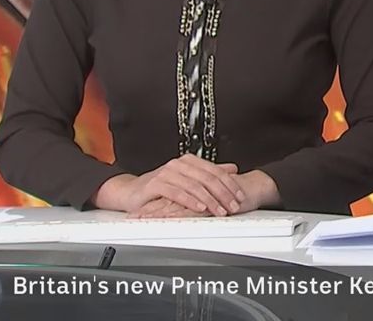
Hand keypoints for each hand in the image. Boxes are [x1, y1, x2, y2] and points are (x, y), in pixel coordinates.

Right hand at [129, 170, 278, 216]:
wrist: (131, 191)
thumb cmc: (160, 186)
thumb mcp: (188, 178)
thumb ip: (209, 173)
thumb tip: (232, 168)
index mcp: (190, 161)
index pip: (215, 171)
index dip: (230, 184)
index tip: (240, 197)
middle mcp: (180, 164)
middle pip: (208, 178)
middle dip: (224, 194)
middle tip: (233, 206)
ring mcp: (167, 172)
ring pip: (195, 186)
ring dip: (210, 200)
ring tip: (220, 211)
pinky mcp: (156, 184)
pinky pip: (177, 192)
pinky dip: (190, 200)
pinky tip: (200, 207)